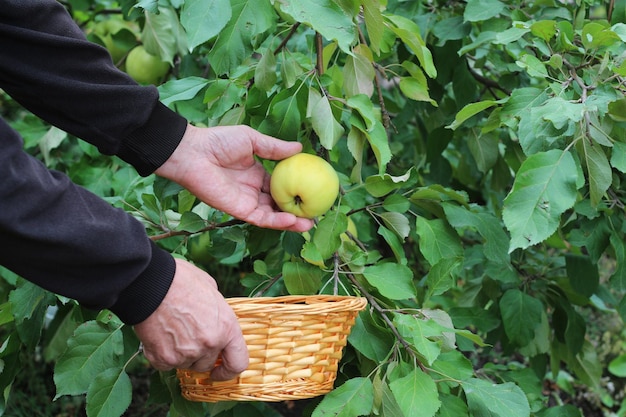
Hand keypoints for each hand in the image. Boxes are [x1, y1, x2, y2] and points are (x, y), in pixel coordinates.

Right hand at [133, 258, 247, 379]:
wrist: (151, 283)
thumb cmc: (181, 281)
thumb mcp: (211, 290)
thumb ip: (217, 312)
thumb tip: (214, 320)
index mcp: (226, 328)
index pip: (237, 363)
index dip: (229, 370)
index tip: (220, 369)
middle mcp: (209, 344)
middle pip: (206, 364)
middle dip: (198, 355)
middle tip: (186, 335)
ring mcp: (186, 353)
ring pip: (185, 364)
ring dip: (180, 353)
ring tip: (171, 330)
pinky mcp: (163, 358)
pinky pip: (164, 364)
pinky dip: (161, 355)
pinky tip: (159, 335)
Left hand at [155, 124, 313, 231]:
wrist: (193, 152)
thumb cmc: (218, 141)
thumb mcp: (252, 140)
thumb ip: (275, 148)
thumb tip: (299, 148)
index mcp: (257, 173)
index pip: (282, 185)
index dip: (297, 190)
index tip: (314, 192)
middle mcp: (254, 190)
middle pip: (280, 204)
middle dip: (298, 210)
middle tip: (317, 213)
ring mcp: (247, 201)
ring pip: (273, 215)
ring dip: (291, 221)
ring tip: (310, 224)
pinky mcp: (238, 210)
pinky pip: (261, 219)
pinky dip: (276, 222)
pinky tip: (292, 220)